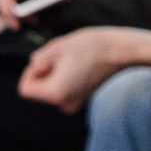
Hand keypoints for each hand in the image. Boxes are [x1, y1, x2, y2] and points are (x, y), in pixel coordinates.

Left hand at [19, 24, 150, 112]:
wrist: (125, 52)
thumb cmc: (92, 46)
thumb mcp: (57, 47)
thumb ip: (38, 60)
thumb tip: (34, 67)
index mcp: (54, 93)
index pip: (25, 89)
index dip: (30, 72)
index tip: (46, 60)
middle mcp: (64, 104)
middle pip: (39, 89)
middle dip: (44, 72)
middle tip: (64, 57)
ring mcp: (76, 104)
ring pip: (52, 87)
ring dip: (56, 73)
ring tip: (75, 59)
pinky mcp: (85, 99)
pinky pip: (66, 88)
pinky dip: (68, 77)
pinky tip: (82, 65)